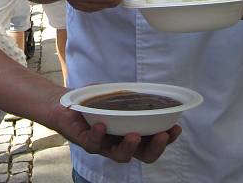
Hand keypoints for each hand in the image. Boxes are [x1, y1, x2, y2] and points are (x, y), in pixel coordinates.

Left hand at [51, 99, 180, 163]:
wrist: (65, 101)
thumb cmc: (93, 100)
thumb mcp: (115, 94)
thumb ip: (131, 95)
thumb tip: (151, 88)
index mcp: (131, 133)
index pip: (153, 142)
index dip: (167, 139)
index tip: (177, 128)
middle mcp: (120, 143)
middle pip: (143, 155)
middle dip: (155, 148)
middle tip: (161, 136)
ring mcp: (103, 145)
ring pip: (120, 155)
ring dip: (129, 147)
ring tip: (134, 135)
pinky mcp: (85, 141)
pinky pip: (93, 143)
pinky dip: (98, 135)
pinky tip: (101, 124)